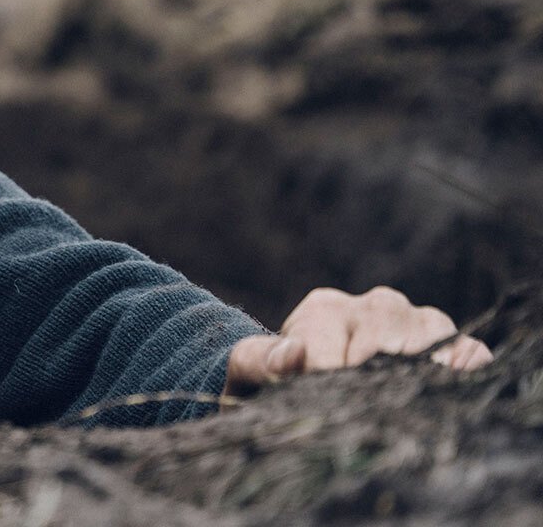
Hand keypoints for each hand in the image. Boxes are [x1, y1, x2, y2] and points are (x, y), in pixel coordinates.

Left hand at [224, 286, 492, 394]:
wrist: (297, 380)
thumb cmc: (271, 380)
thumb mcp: (248, 372)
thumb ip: (257, 361)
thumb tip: (292, 354)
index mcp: (323, 310)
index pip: (336, 338)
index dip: (331, 373)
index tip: (325, 398)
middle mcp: (371, 306)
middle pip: (388, 333)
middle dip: (374, 375)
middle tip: (363, 407)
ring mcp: (410, 320)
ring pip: (430, 332)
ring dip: (421, 368)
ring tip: (402, 400)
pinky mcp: (441, 343)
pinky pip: (464, 347)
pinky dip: (464, 364)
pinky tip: (451, 384)